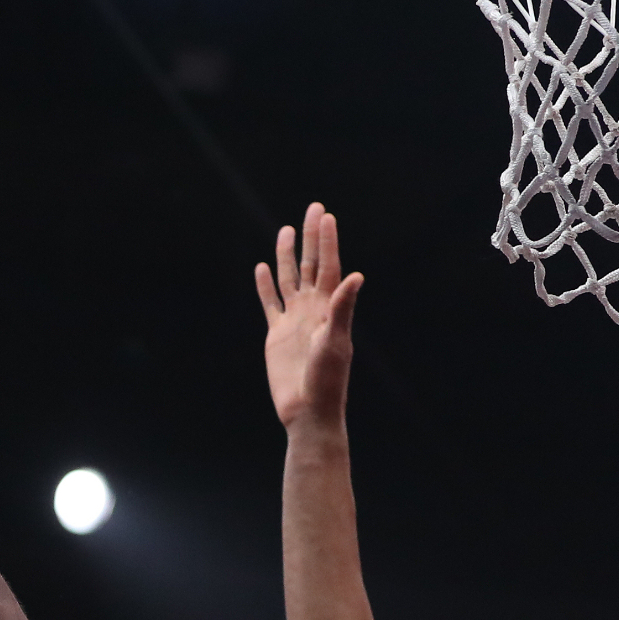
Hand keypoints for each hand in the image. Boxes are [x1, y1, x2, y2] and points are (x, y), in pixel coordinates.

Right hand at [255, 203, 361, 432]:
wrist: (308, 411)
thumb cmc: (327, 380)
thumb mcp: (336, 341)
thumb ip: (343, 307)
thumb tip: (356, 275)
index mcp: (329, 308)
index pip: (329, 266)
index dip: (327, 241)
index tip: (325, 216)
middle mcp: (312, 309)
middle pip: (310, 265)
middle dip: (311, 238)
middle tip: (313, 208)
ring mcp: (294, 320)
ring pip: (289, 280)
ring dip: (286, 256)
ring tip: (285, 231)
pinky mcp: (277, 335)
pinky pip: (270, 304)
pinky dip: (265, 286)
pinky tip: (262, 268)